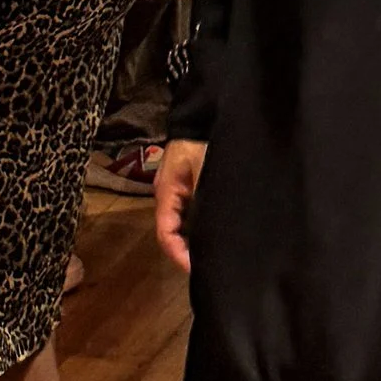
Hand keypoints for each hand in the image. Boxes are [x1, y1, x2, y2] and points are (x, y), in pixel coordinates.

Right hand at [154, 139, 206, 273]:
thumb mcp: (203, 169)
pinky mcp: (189, 187)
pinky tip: (214, 234)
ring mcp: (179, 192)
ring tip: (214, 254)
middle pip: (173, 233)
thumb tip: (211, 227)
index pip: (166, 233)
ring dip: (194, 240)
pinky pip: (190, 213)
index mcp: (167, 193)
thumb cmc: (201, 140)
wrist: (205, 113)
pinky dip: (199, 226)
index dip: (178, 254)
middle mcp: (169, 196)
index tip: (196, 268)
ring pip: (182, 224)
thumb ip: (204, 197)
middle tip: (210, 266)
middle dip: (188, 251)